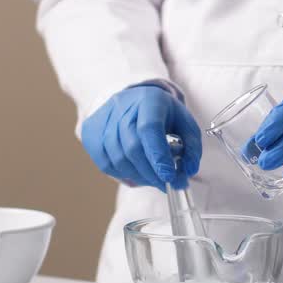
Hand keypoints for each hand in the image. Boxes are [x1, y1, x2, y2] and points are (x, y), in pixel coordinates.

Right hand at [80, 84, 201, 190]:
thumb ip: (191, 147)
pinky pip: (105, 163)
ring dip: (138, 176)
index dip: (158, 156)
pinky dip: (123, 174)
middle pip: (132, 148)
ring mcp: (103, 119)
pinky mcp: (90, 132)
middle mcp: (122, 106)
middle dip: (151, 173)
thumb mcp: (184, 123)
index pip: (149, 129)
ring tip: (152, 178)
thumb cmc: (162, 114)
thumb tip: (188, 171)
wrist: (134, 98)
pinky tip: (136, 173)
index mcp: (149, 100)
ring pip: (118, 159)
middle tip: (165, 184)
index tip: (169, 177)